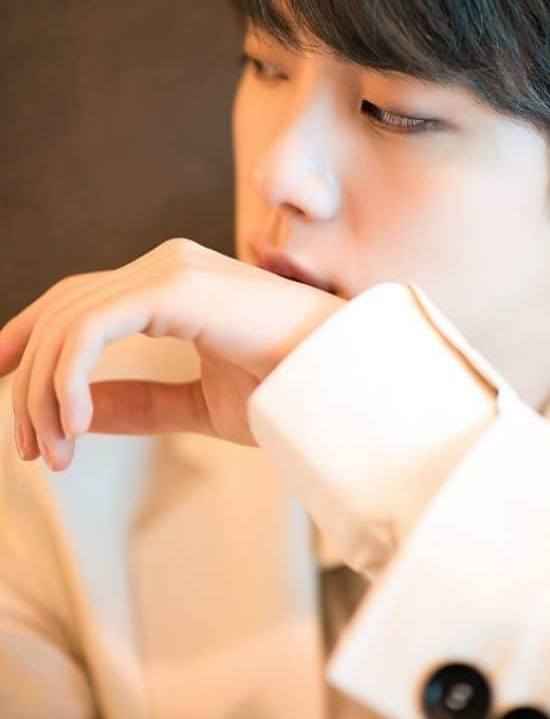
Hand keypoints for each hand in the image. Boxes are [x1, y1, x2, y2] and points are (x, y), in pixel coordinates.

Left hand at [0, 238, 345, 470]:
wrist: (348, 385)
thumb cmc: (290, 390)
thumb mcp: (200, 404)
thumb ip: (143, 402)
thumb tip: (84, 414)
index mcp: (174, 284)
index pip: (79, 302)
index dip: (28, 341)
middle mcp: (167, 265)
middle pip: (63, 311)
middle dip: (28, 380)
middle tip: (27, 449)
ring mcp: (171, 270)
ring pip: (68, 321)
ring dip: (44, 392)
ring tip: (53, 453)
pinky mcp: (177, 288)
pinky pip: (91, 328)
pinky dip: (68, 379)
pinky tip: (77, 427)